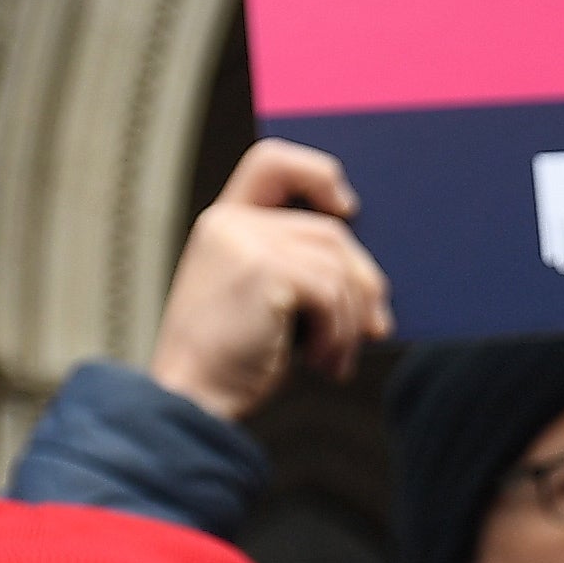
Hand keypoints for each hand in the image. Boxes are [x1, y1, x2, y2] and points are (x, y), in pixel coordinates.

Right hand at [148, 140, 396, 420]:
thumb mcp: (258, 303)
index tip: (348, 209)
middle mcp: (230, 224)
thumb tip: (371, 283)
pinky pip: (332, 293)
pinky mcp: (263, 270)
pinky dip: (339, 334)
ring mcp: (244, 243)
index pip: (271, 161)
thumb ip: (296, 270)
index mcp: (223, 224)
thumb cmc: (227, 363)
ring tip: (336, 359)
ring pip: (338, 267)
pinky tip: (323, 364)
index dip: (318, 174)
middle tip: (373, 328)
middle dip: (362, 284)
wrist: (190, 401)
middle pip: (330, 232)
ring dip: (351, 322)